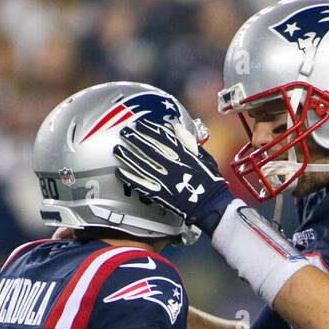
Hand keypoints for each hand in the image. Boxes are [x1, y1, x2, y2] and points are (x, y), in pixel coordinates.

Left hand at [113, 118, 232, 233]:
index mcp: (183, 154)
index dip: (148, 129)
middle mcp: (171, 164)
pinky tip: (120, 173)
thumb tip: (177, 127)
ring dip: (128, 157)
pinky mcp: (161, 194)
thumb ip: (189, 142)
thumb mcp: (204, 156)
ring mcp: (165, 180)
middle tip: (123, 132)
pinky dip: (130, 179)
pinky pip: (142, 185)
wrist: (211, 204)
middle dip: (134, 139)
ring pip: (142, 165)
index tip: (139, 124)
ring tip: (117, 150)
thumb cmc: (211, 181)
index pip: (162, 137)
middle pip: (149, 149)